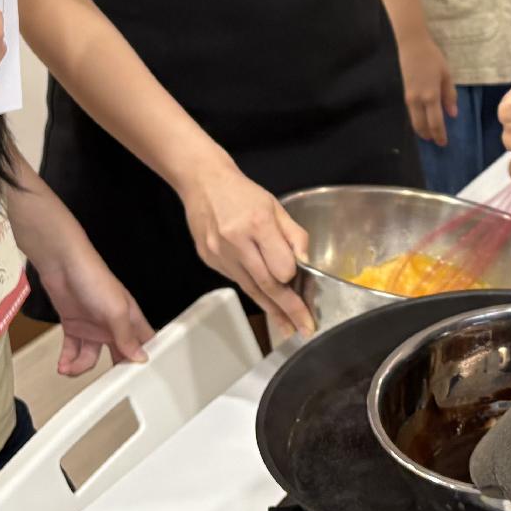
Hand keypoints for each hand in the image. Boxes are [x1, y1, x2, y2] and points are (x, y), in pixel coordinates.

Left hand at [32, 229, 155, 376]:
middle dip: (111, 370)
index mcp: (130, 318)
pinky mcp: (74, 326)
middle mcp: (112, 324)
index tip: (138, 377)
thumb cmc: (94, 277)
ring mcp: (92, 326)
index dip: (142, 359)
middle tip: (105, 384)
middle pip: (117, 355)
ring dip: (80, 367)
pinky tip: (64, 365)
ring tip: (71, 368)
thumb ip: (126, 335)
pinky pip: (72, 351)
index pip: (143, 343)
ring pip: (91, 357)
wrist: (62, 266)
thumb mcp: (116, 309)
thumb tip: (139, 356)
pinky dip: (67, 360)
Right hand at [181, 161, 313, 335]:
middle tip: (304, 327)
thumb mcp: (276, 207)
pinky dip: (254, 294)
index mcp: (257, 223)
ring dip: (271, 310)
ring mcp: (219, 253)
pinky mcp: (209, 260)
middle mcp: (236, 241)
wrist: (203, 183)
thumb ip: (294, 235)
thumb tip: (306, 263)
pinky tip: (266, 304)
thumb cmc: (243, 193)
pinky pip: (237, 281)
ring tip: (287, 326)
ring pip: (251, 288)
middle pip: (266, 283)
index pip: (281, 265)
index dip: (294, 279)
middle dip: (288, 309)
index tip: (306, 292)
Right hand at [400, 33, 456, 146]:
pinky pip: (411, 113)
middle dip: (429, 135)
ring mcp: (409, 98)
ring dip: (422, 130)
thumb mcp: (446, 75)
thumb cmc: (432, 57)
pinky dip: (417, 120)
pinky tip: (422, 120)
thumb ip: (449, 95)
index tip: (444, 143)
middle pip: (421, 125)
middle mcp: (417, 100)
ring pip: (414, 120)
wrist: (412, 45)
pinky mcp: (405, 93)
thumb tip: (452, 114)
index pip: (435, 122)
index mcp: (430, 96)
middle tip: (437, 142)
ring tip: (430, 134)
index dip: (439, 135)